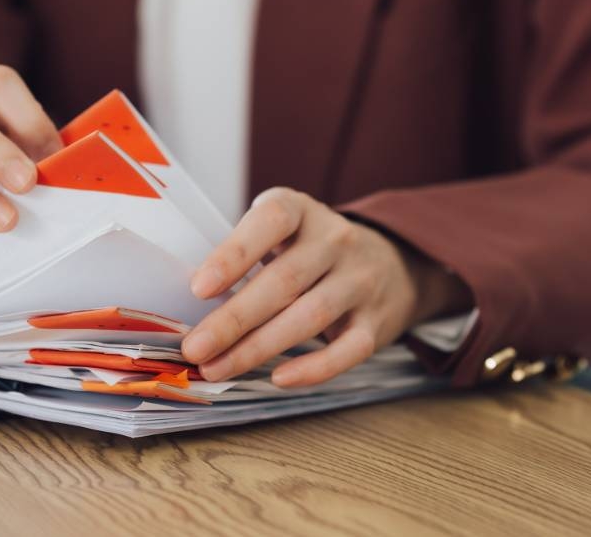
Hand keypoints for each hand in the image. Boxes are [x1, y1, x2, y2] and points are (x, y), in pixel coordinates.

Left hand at [181, 187, 471, 386]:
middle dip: (233, 319)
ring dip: (258, 348)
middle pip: (283, 281)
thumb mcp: (285, 232)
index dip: (235, 253)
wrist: (396, 262)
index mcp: (302, 211)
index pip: (271, 221)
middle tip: (195, 348)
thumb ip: (247, 255)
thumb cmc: (313, 250)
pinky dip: (314, 368)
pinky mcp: (377, 322)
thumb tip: (194, 305)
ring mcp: (361, 281)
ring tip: (217, 368)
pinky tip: (278, 379)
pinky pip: (348, 350)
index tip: (199, 288)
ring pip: (310, 316)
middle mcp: (336, 240)